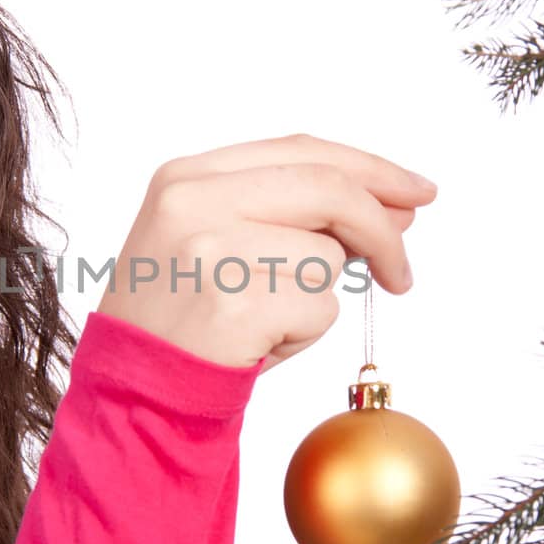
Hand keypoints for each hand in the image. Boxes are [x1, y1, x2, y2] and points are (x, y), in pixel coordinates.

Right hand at [95, 132, 436, 373]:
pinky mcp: (235, 304)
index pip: (302, 151)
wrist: (129, 392)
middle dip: (384, 230)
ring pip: (328, 258)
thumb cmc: (179, 320)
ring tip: (259, 322)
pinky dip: (302, 335)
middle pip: (330, 189)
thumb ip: (287, 211)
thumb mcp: (211, 239)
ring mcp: (212, 249)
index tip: (415, 192)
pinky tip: (254, 344)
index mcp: (188, 175)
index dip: (370, 169)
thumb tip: (394, 205)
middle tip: (402, 272)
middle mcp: (195, 200)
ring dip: (314, 300)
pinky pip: (319, 309)